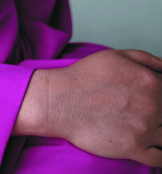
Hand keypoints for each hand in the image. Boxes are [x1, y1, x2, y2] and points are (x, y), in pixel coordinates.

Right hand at [16, 49, 161, 167]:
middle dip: (161, 112)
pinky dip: (161, 155)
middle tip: (148, 111)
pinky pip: (160, 159)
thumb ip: (148, 60)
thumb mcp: (117, 55)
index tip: (157, 99)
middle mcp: (152, 106)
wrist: (62, 100)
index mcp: (150, 82)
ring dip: (161, 131)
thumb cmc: (86, 76)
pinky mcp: (134, 149)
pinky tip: (154, 147)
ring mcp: (144, 129)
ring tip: (148, 126)